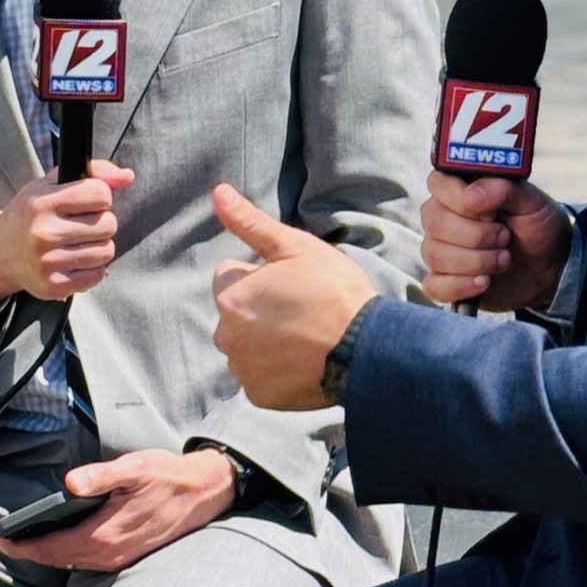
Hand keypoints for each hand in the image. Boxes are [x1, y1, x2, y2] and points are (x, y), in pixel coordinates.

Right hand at [0, 159, 134, 307]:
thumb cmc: (32, 214)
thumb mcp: (52, 184)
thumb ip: (93, 173)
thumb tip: (128, 176)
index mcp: (42, 203)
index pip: (100, 194)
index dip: (100, 196)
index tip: (87, 202)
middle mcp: (43, 233)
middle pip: (108, 224)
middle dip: (101, 222)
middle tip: (80, 225)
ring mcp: (48, 262)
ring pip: (106, 251)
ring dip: (98, 246)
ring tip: (77, 243)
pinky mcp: (54, 287)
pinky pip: (98, 274)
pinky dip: (92, 267)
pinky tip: (74, 260)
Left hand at [0, 447, 236, 570]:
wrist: (204, 494)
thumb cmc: (168, 476)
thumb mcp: (135, 468)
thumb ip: (101, 477)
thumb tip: (70, 484)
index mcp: (103, 535)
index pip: (47, 547)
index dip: (14, 544)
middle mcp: (107, 554)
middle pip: (51, 558)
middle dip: (20, 549)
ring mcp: (116, 559)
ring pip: (66, 561)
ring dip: (39, 552)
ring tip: (15, 537)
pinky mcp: (123, 556)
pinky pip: (82, 560)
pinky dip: (61, 552)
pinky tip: (52, 538)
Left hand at [210, 183, 377, 409]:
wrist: (368, 350)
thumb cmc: (334, 292)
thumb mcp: (296, 247)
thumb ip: (250, 223)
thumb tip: (218, 192)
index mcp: (230, 297)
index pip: (228, 276)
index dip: (259, 274)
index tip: (290, 283)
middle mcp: (227, 336)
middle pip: (235, 313)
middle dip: (258, 309)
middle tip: (301, 310)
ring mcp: (242, 369)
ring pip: (246, 345)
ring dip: (265, 340)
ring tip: (305, 336)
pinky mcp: (259, 395)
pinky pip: (259, 376)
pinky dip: (276, 370)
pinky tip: (303, 360)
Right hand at [419, 170, 572, 310]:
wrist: (549, 265)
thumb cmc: (534, 226)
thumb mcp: (530, 200)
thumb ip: (502, 188)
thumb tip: (471, 195)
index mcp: (459, 190)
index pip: (438, 184)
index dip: (461, 199)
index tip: (492, 211)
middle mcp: (443, 218)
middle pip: (435, 222)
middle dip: (477, 235)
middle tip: (505, 237)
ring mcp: (440, 250)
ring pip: (436, 255)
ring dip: (478, 261)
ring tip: (504, 259)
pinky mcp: (444, 281)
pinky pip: (435, 285)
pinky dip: (462, 285)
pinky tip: (485, 282)